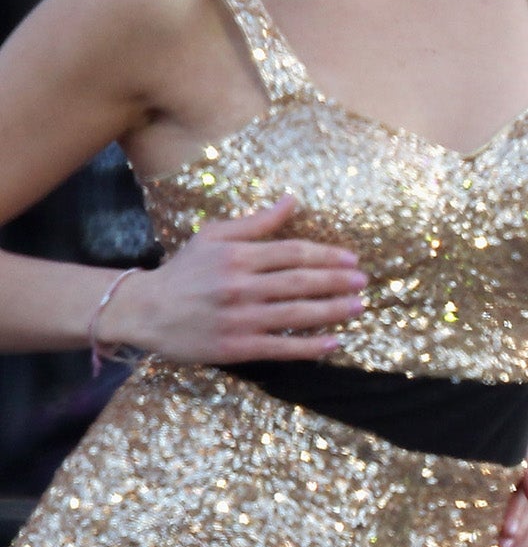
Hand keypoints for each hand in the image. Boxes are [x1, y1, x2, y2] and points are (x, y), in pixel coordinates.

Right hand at [100, 197, 365, 364]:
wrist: (145, 310)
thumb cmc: (184, 272)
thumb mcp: (213, 238)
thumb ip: (255, 223)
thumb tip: (292, 200)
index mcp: (235, 256)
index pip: (291, 253)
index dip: (325, 255)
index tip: (351, 259)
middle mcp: (239, 286)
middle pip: (299, 282)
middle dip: (336, 281)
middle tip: (363, 281)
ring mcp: (239, 318)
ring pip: (295, 313)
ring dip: (332, 310)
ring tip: (358, 306)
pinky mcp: (236, 347)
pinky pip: (282, 347)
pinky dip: (310, 346)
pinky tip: (335, 342)